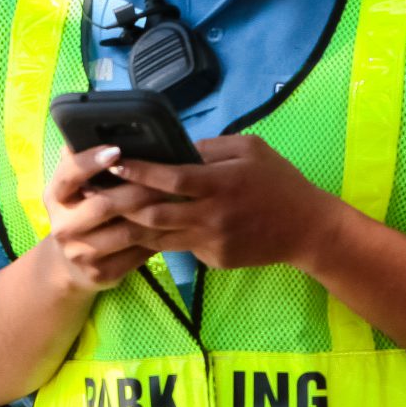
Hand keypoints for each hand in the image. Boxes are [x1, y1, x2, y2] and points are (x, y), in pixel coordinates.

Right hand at [40, 145, 170, 293]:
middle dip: (138, 189)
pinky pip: (135, 254)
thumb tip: (93, 126)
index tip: (117, 150)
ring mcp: (80, 253)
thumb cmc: (80, 211)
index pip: (69, 175)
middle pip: (104, 205)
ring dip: (154, 215)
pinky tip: (171, 225)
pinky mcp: (100, 274)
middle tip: (167, 176)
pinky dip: (156, 239)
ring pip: (126, 231)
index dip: (92, 161)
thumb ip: (82, 161)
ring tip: (177, 198)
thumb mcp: (74, 188)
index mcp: (55, 197)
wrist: (69, 264)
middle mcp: (63, 226)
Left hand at [112, 134, 340, 270]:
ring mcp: (213, 242)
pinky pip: (181, 247)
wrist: (307, 229)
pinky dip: (162, 237)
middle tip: (98, 193)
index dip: (139, 171)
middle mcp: (213, 215)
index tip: (114, 162)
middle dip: (122, 204)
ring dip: (132, 226)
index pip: (170, 179)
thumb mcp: (251, 149)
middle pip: (154, 214)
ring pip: (159, 237)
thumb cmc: (279, 181)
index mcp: (221, 183)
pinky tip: (145, 229)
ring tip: (108, 213)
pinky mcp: (215, 259)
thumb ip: (211, 147)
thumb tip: (174, 147)